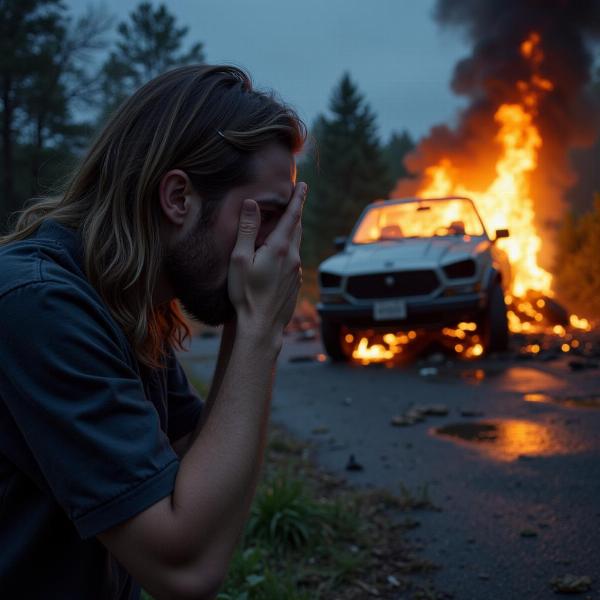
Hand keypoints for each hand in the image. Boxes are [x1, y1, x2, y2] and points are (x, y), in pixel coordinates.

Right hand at [228, 182, 306, 341]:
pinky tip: (279, 255)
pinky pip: (294, 260)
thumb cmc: (246, 293)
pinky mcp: (296, 283)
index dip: (298, 198)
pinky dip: (289, 250)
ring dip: (292, 232)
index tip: (303, 184)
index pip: (292, 216)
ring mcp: (297, 272)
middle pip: (297, 228)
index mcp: (279, 248)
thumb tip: (252, 203)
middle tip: (295, 199)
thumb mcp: (239, 259)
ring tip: (285, 224)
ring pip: (296, 245)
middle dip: (295, 213)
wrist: (262, 326)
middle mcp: (293, 258)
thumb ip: (247, 230)